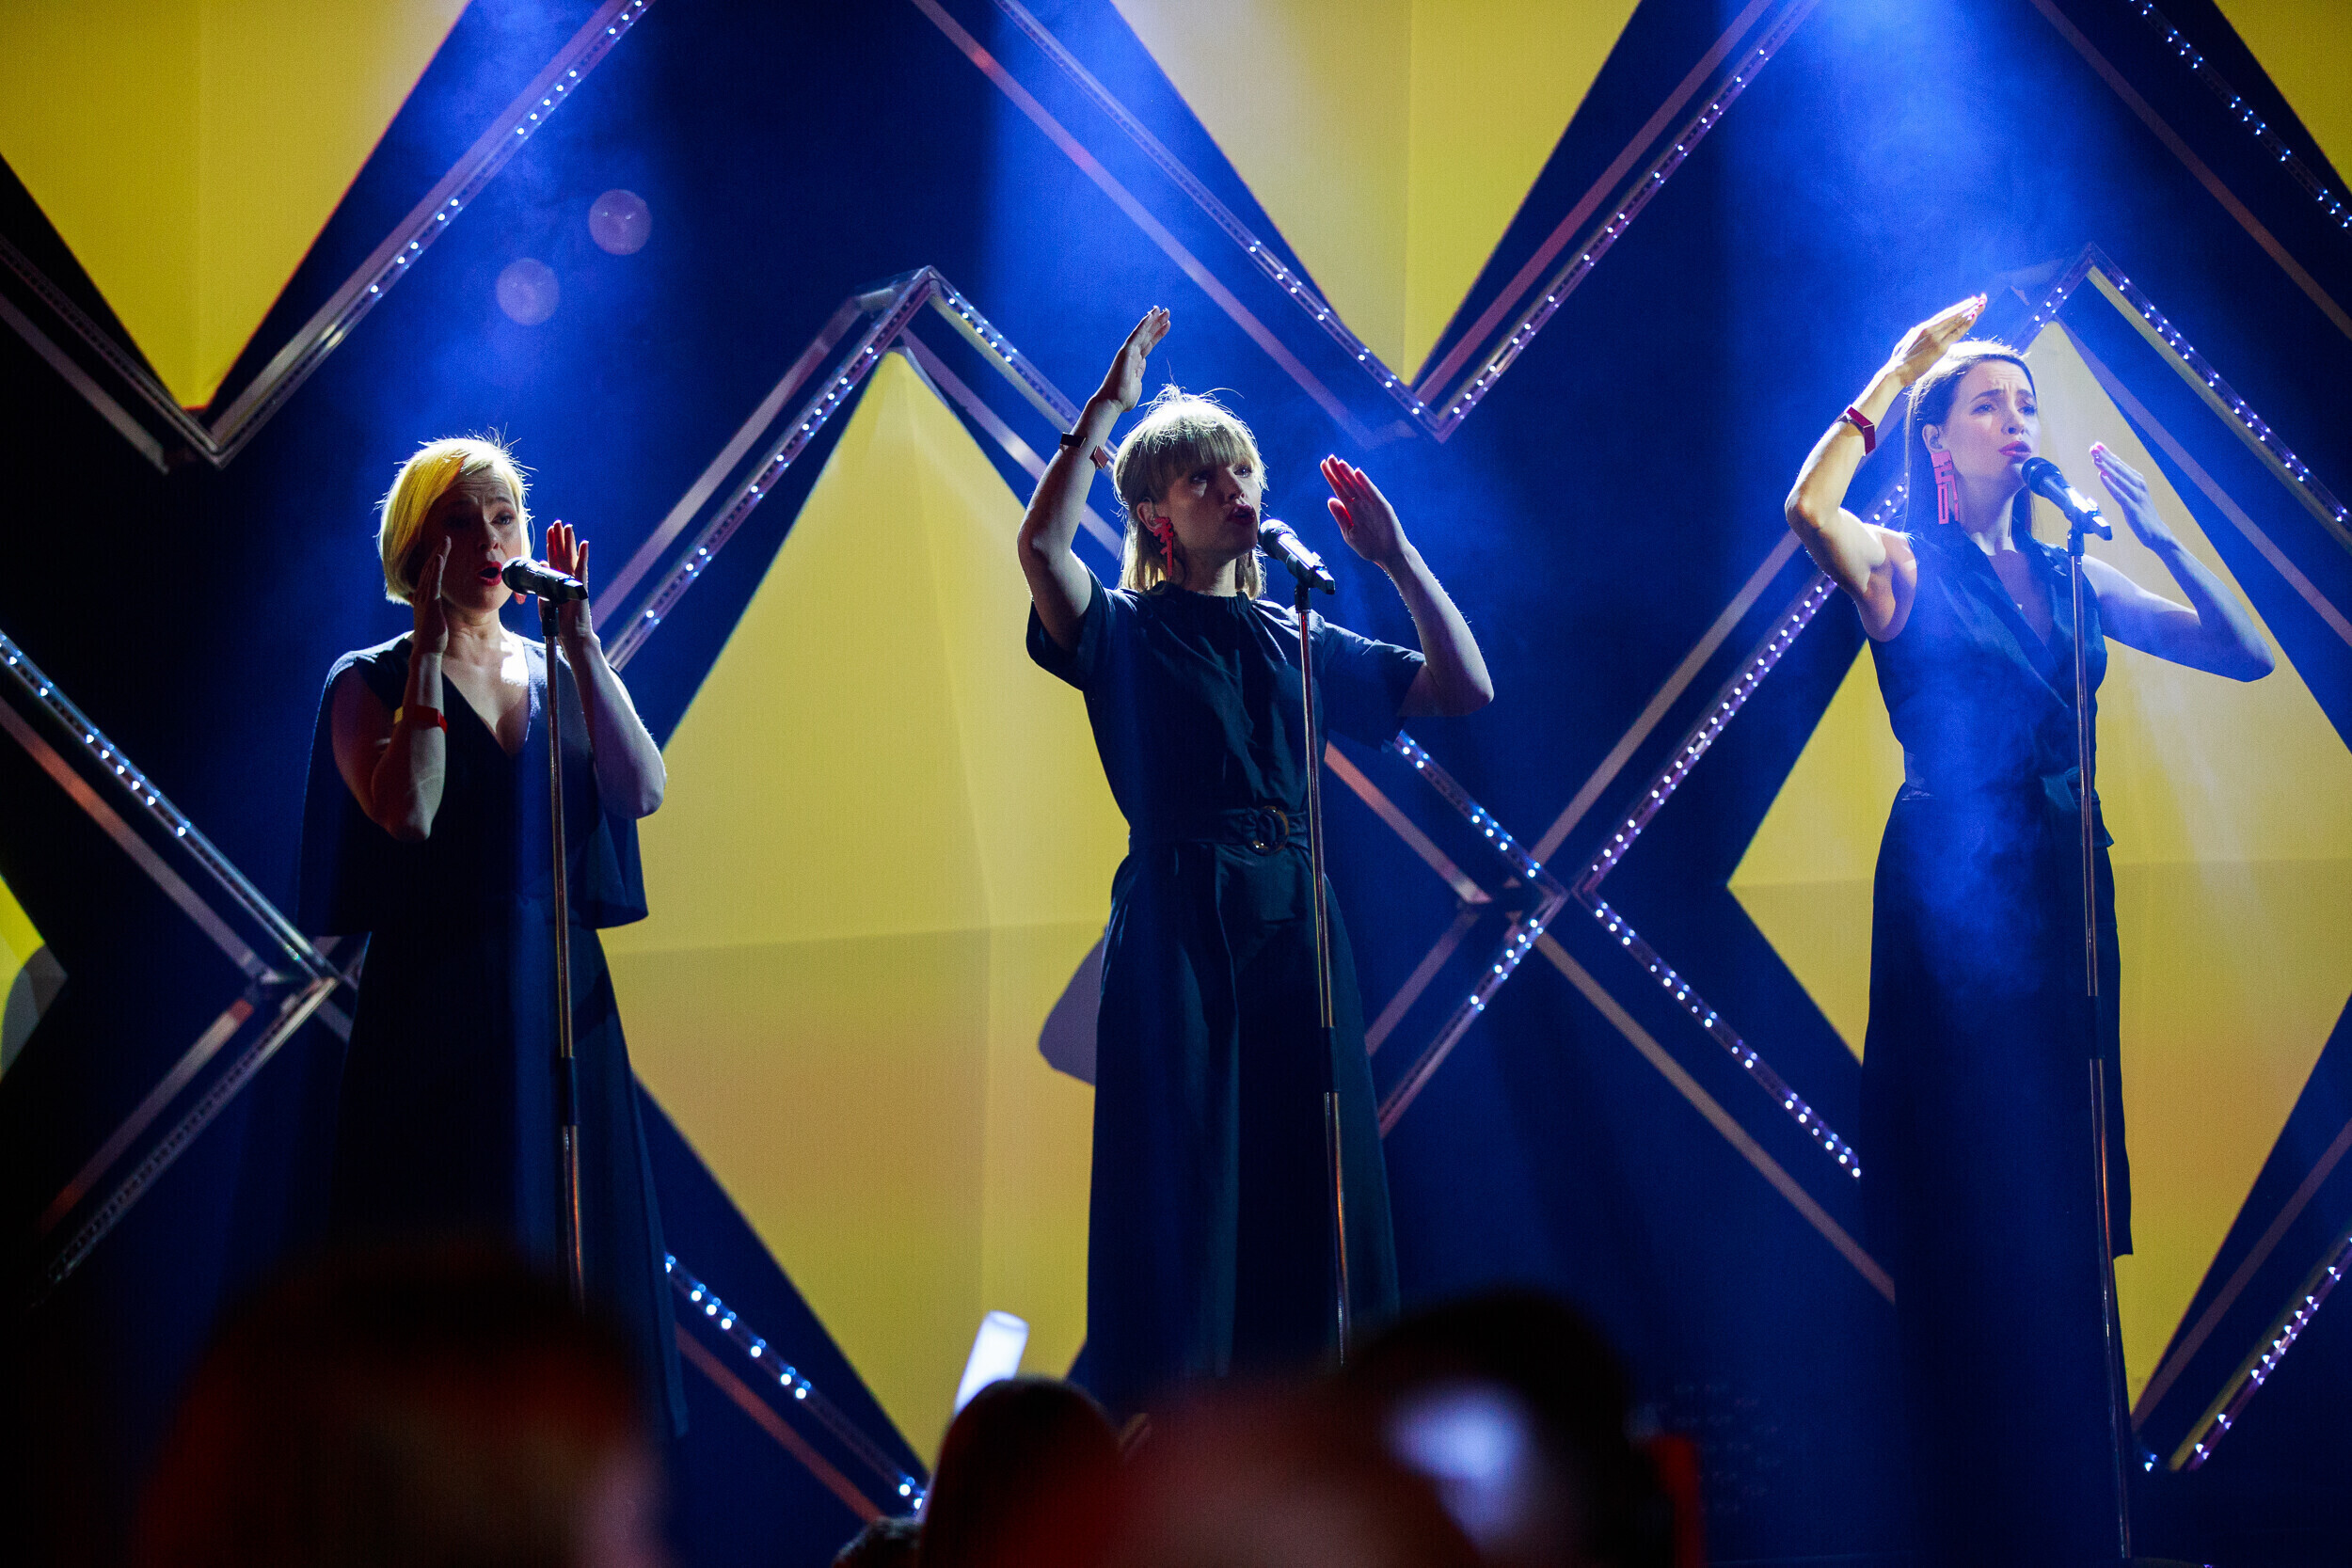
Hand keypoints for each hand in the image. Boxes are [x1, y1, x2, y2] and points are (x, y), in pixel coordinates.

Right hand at [413, 539, 450, 654]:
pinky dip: (436, 569)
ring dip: (438, 554)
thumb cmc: (433, 636)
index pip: (431, 573)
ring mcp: (425, 597)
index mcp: (424, 596)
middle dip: (438, 551)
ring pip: (431, 571)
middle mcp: (422, 594)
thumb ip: (435, 607)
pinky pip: (433, 582)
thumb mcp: (434, 617)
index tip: (444, 547)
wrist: (427, 650)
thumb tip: (439, 603)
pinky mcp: (430, 603)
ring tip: (445, 541)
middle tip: (446, 538)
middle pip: (430, 568)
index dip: (436, 559)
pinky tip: (440, 557)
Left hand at [546, 519, 594, 640]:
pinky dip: (583, 556)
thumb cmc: (558, 619)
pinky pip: (582, 568)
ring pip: (571, 557)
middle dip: (560, 538)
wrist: (571, 634)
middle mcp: (567, 578)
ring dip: (570, 541)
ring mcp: (575, 581)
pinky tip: (584, 544)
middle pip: (563, 553)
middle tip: (558, 522)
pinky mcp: (581, 587)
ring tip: (568, 527)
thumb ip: (542, 581)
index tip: (550, 530)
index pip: (554, 557)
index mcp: (558, 580)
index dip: (552, 543)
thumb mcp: (544, 598)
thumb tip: (541, 563)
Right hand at [1093, 307, 1169, 414]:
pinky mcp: (1126, 352)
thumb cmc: (1123, 399)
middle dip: (1157, 323)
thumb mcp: (1137, 384)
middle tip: (1167, 312)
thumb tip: (1142, 364)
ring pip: (1143, 332)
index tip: (1168, 325)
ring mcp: (1128, 352)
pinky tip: (1150, 315)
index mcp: (1136, 361)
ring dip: (1153, 320)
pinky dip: (1143, 325)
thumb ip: (1140, 373)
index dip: (1158, 334)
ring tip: (1163, 309)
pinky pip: (1136, 335)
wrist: (1113, 403)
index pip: (1149, 344)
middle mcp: (1132, 354)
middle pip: (1147, 335)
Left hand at [1322, 456, 1405, 567]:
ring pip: (1358, 485)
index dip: (1331, 477)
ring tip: (1340, 462)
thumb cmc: (1369, 546)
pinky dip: (1365, 483)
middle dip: (1338, 471)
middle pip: (1346, 484)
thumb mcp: (1349, 534)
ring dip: (1349, 474)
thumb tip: (1330, 500)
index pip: (1339, 489)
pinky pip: (1372, 493)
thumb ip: (1341, 517)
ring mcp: (1371, 504)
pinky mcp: (1382, 507)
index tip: (1323, 465)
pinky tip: (1357, 473)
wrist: (1388, 556)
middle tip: (1329, 458)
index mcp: (1351, 510)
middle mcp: (1360, 504)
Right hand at [1884, 294, 1985, 386]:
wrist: (1896, 372)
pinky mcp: (1940, 347)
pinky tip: (1974, 316)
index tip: (1968, 303)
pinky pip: (1957, 333)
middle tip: (1980, 299)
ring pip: (1957, 321)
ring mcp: (1936, 337)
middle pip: (1953, 315)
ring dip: (1971, 311)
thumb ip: (1911, 335)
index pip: (1944, 315)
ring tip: (1982, 304)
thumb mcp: (1904, 343)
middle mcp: (1930, 329)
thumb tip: (1914, 330)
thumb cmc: (1899, 361)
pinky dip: (1966, 324)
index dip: (1957, 309)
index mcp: (1922, 328)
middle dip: (1967, 306)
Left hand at [2090, 442, 2174, 550]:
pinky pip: (2119, 494)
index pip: (2120, 464)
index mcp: (2138, 481)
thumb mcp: (2132, 495)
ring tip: (2095, 458)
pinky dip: (2110, 484)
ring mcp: (2136, 496)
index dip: (2108, 454)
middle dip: (2105, 456)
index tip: (2096, 445)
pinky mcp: (2132, 507)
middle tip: (2092, 447)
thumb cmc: (2142, 513)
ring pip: (2118, 478)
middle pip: (2118, 468)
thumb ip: (2122, 484)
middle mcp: (2138, 485)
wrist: (2155, 532)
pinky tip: (2102, 477)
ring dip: (2106, 467)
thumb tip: (2107, 472)